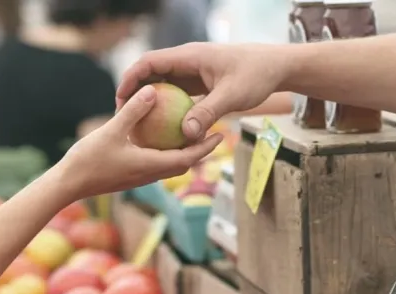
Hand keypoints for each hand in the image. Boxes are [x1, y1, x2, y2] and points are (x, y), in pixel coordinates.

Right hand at [58, 85, 222, 200]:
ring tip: (192, 134)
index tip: (221, 135)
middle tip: (214, 133)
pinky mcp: (131, 175)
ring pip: (170, 164)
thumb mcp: (111, 131)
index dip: (206, 147)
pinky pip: (156, 163)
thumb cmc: (88, 160)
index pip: (187, 158)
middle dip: (201, 150)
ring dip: (184, 152)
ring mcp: (141, 176)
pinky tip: (161, 137)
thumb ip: (133, 111)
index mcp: (151, 166)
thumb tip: (152, 90)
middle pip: (184, 163)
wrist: (68, 185)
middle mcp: (150, 174)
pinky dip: (166, 152)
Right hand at [116, 43, 290, 140]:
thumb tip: (186, 134)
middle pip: (151, 74)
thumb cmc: (256, 75)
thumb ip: (208, 113)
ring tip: (138, 124)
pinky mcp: (200, 83)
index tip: (120, 99)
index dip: (131, 79)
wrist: (275, 67)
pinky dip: (168, 109)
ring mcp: (193, 72)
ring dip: (150, 102)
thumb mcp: (232, 96)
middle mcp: (187, 62)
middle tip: (123, 116)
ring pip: (163, 85)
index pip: (150, 62)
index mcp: (189, 57)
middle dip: (135, 92)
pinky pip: (177, 95)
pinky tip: (164, 129)